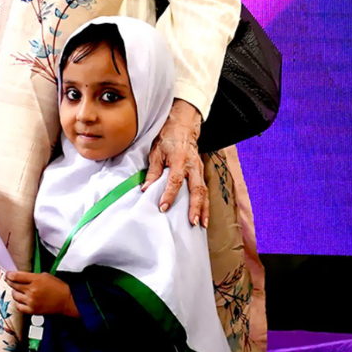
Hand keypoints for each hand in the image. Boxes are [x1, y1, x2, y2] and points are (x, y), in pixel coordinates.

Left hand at [4, 271, 77, 316]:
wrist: (66, 301)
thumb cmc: (57, 287)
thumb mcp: (45, 275)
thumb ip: (32, 276)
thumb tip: (20, 276)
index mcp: (36, 280)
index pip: (16, 276)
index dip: (9, 275)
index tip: (8, 274)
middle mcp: (32, 290)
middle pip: (14, 285)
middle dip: (10, 282)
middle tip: (9, 280)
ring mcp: (31, 301)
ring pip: (15, 295)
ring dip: (15, 292)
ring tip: (17, 290)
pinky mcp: (32, 310)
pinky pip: (18, 306)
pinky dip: (18, 302)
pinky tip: (20, 299)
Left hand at [147, 102, 210, 227]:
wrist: (183, 126)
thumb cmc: (168, 139)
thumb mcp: (156, 152)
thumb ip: (153, 171)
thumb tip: (145, 189)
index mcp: (180, 160)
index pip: (175, 181)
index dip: (169, 195)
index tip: (163, 207)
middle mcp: (192, 166)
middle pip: (197, 189)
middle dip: (195, 207)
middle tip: (192, 222)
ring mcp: (199, 170)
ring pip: (204, 192)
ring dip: (204, 209)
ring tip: (202, 224)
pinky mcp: (201, 172)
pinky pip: (205, 190)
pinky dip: (205, 204)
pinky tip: (204, 216)